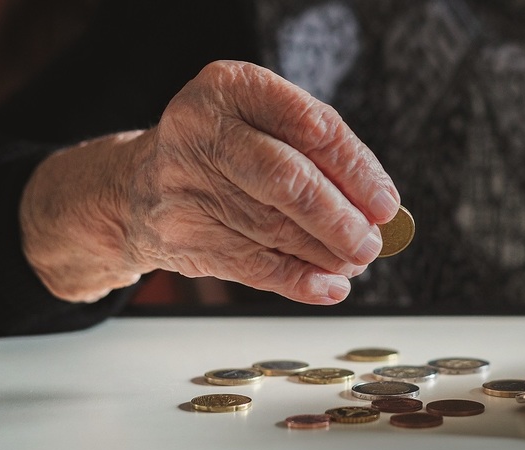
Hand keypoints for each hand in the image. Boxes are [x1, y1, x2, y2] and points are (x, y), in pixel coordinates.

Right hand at [21, 60, 398, 303]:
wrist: (138, 186)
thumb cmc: (224, 151)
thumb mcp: (262, 124)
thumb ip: (317, 154)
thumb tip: (379, 209)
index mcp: (231, 87)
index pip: (310, 126)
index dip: (356, 169)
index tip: (386, 203)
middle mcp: (200, 130)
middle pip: (287, 180)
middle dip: (340, 219)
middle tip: (371, 242)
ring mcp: (184, 184)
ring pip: (273, 228)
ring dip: (325, 253)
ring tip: (355, 262)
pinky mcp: (181, 234)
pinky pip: (253, 265)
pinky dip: (299, 280)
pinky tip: (328, 286)